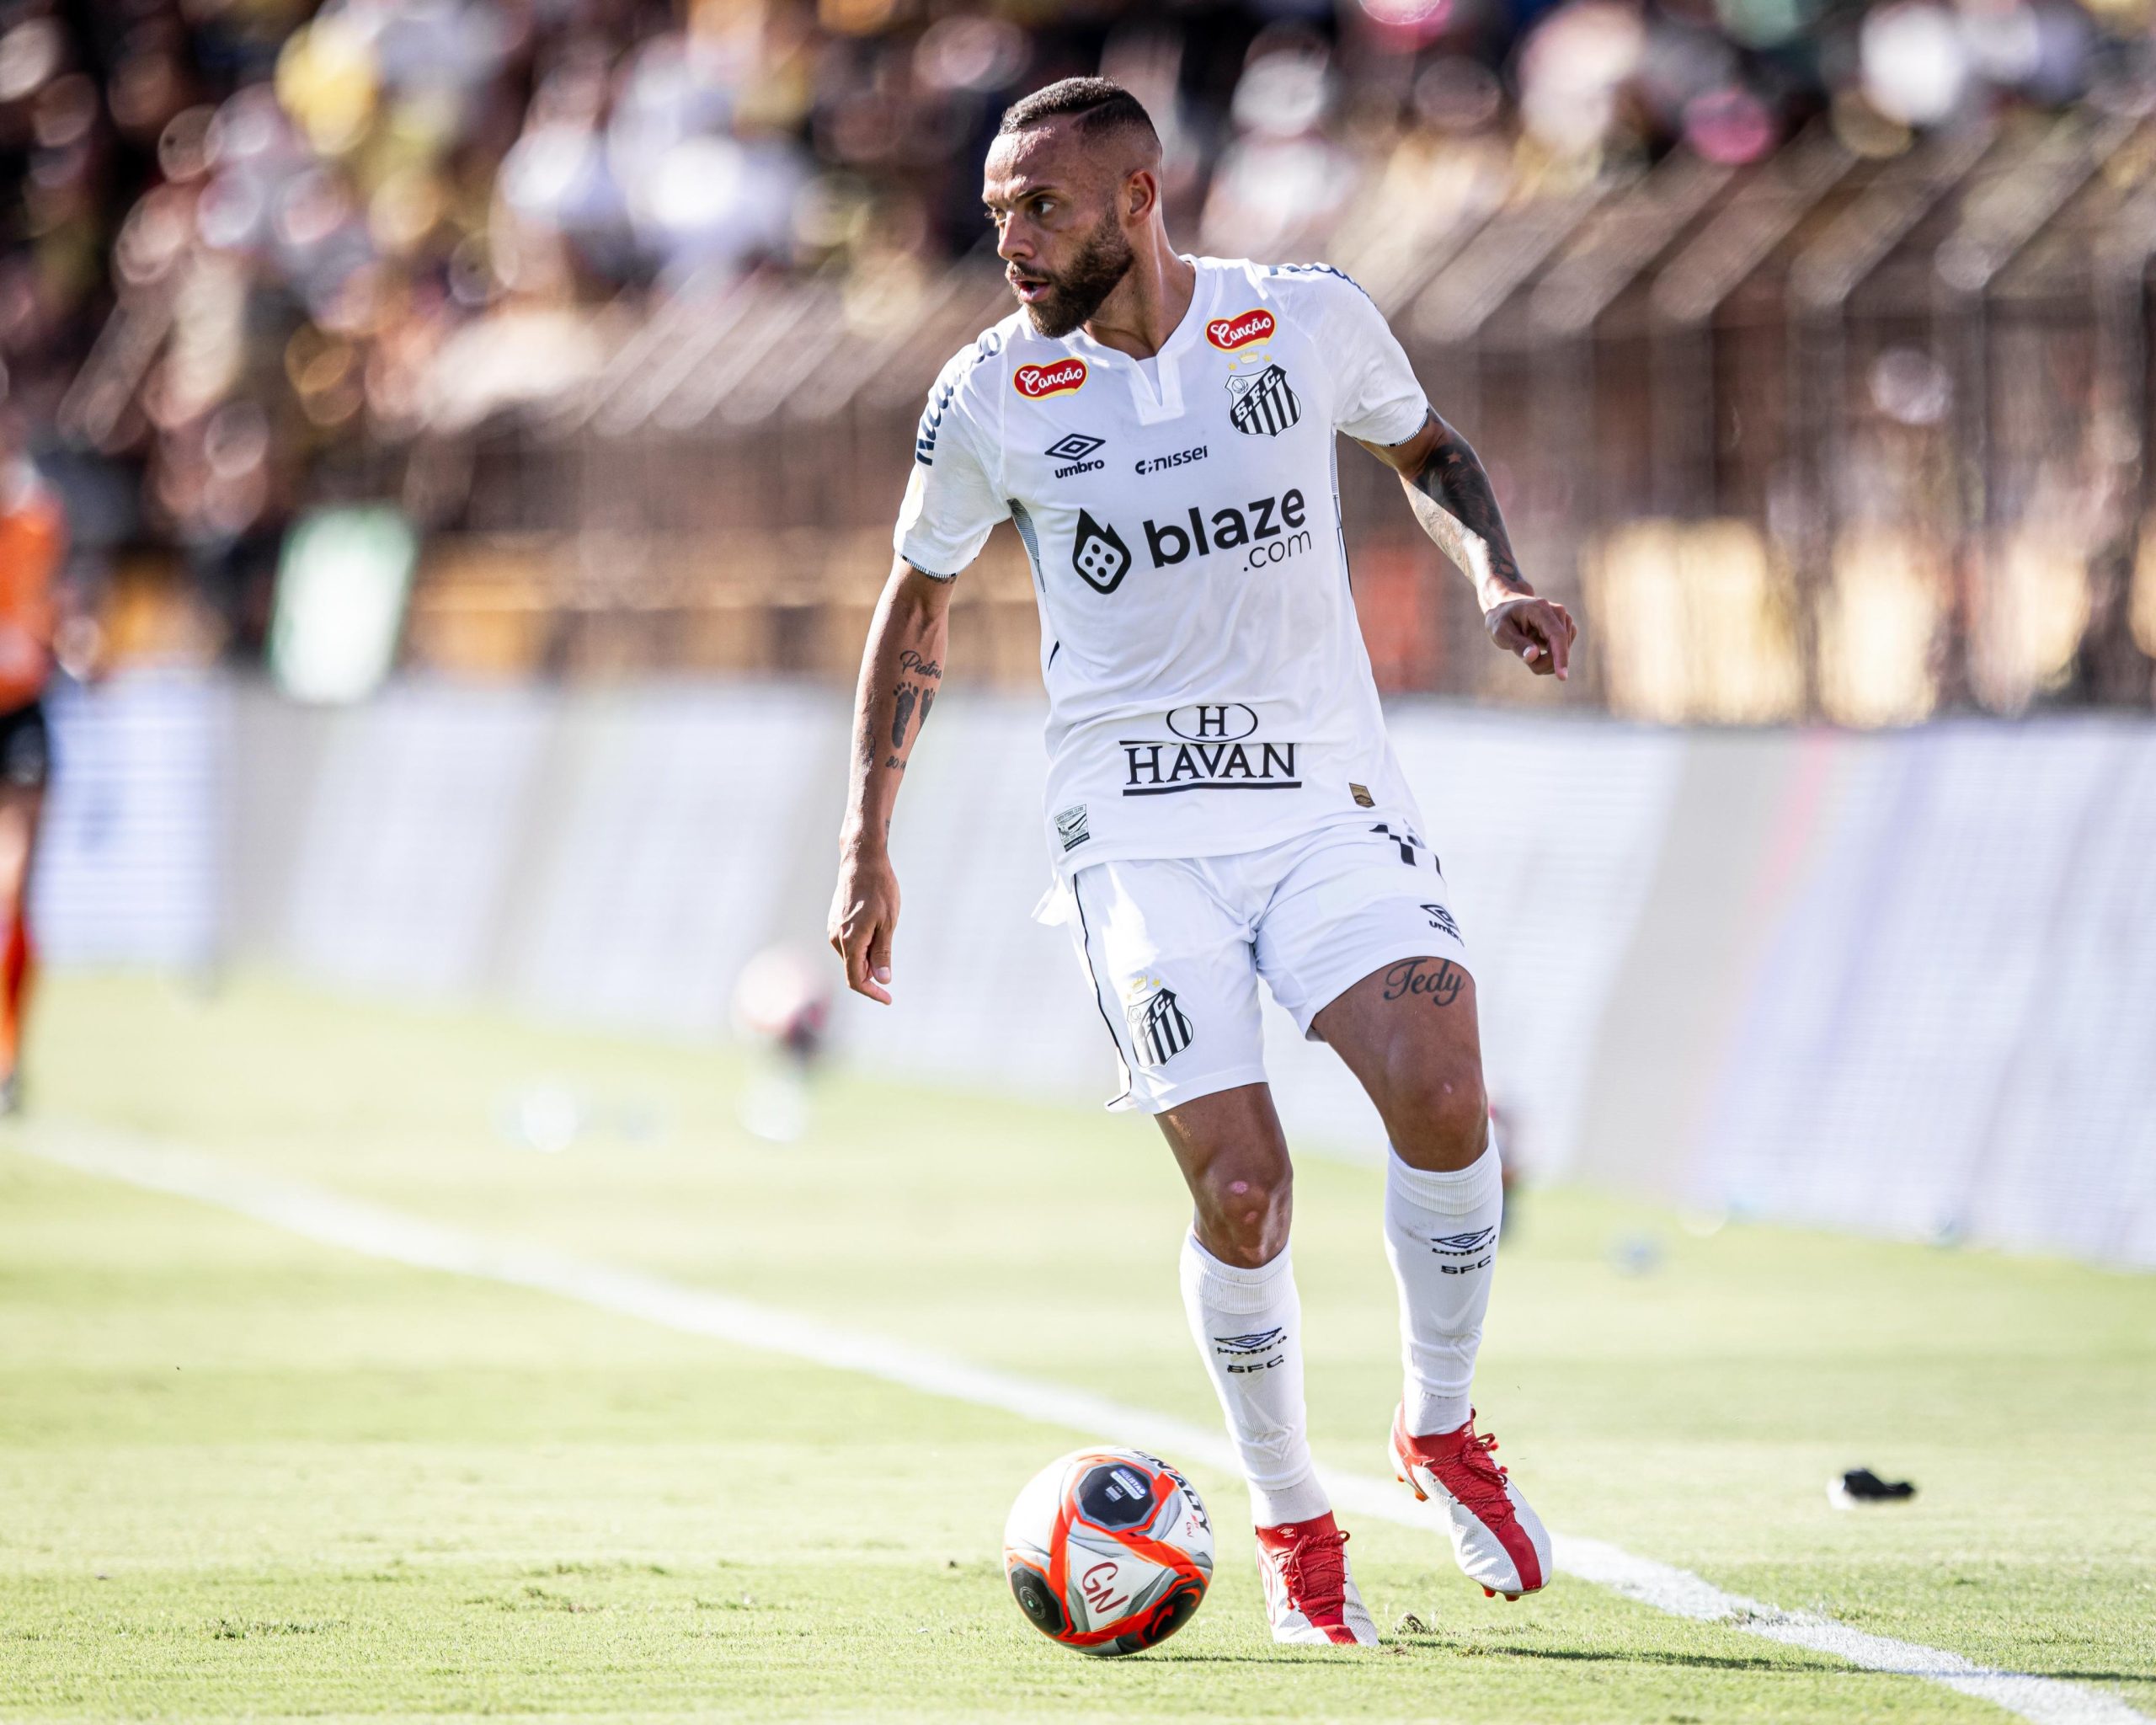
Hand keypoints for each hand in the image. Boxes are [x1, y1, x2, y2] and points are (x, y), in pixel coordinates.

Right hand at [828, 842, 899, 1004]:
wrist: (861, 861)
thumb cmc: (879, 889)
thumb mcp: (889, 923)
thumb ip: (883, 953)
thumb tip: (882, 980)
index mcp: (850, 940)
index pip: (856, 979)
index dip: (872, 993)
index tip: (888, 999)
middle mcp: (836, 938)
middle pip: (854, 969)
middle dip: (872, 976)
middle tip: (891, 969)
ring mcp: (833, 929)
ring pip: (851, 956)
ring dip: (868, 959)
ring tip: (885, 935)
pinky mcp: (834, 922)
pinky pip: (848, 944)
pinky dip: (862, 947)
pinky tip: (875, 930)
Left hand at [1484, 595, 1575, 679]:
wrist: (1506, 606)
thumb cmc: (1501, 619)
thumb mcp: (1500, 632)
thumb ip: (1517, 644)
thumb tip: (1533, 656)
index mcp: (1540, 609)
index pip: (1557, 635)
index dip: (1561, 657)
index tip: (1562, 677)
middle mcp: (1558, 612)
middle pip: (1561, 647)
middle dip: (1543, 662)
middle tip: (1523, 658)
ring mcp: (1564, 620)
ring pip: (1563, 651)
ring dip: (1545, 661)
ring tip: (1526, 650)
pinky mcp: (1565, 628)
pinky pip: (1562, 651)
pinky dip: (1550, 658)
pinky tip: (1535, 651)